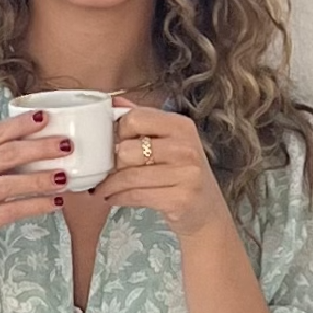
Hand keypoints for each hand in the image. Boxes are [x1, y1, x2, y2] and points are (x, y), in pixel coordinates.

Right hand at [0, 110, 72, 269]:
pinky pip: (11, 210)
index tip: (46, 116)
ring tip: (64, 177)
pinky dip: (36, 205)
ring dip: (40, 179)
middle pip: (6, 154)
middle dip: (40, 148)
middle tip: (67, 145)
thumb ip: (3, 156)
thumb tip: (48, 140)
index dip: (22, 124)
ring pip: (9, 183)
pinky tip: (55, 202)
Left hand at [94, 97, 232, 237]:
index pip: (135, 118)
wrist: (208, 211)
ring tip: (105, 188)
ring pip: (128, 176)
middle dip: (114, 163)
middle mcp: (186, 147)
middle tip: (112, 170)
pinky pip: (135, 196)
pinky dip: (118, 198)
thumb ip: (143, 121)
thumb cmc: (181, 173)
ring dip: (110, 185)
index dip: (119, 132)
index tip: (116, 143)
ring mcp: (186, 174)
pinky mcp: (180, 199)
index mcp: (181, 126)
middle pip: (127, 149)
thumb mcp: (169, 142)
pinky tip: (113, 198)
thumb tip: (113, 101)